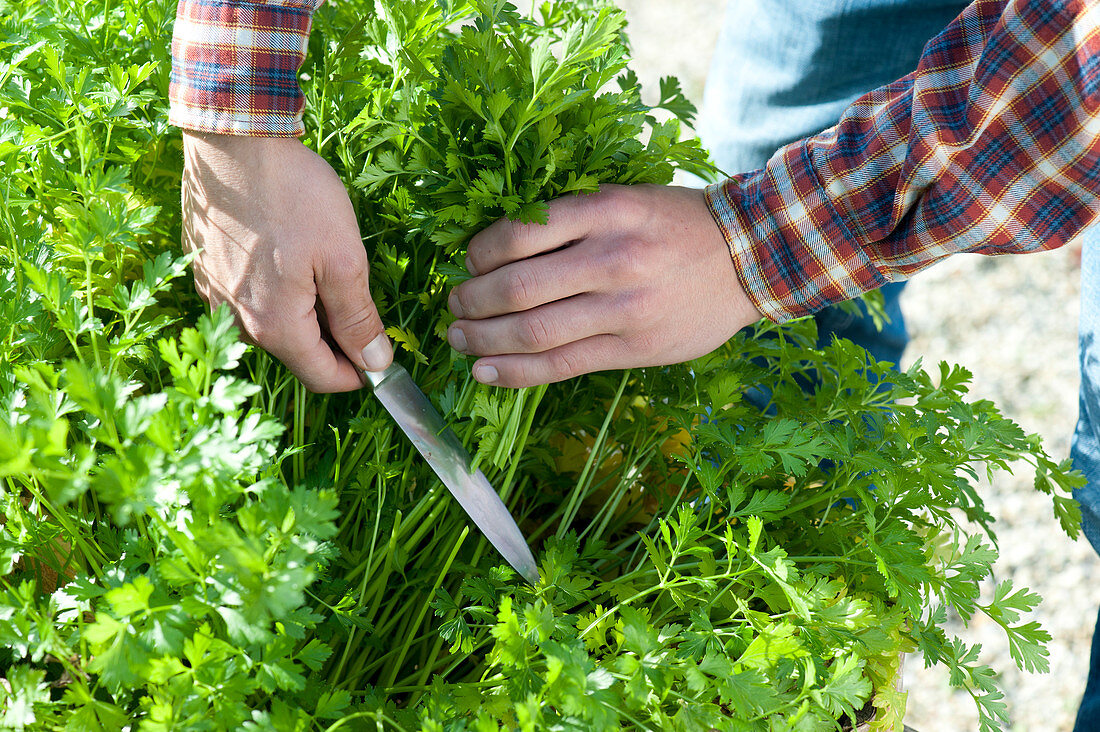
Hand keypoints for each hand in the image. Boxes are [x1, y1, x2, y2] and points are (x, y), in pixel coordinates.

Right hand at [181, 132, 391, 391]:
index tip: (381, 357)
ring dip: (304, 314)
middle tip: (360, 302)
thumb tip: (376, 364)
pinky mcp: (204, 268)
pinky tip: (291, 256)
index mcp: (274, 326)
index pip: (320, 377)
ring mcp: (214, 294)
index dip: (357, 374)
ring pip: (272, 325)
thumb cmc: (294, 195)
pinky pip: (248, 298)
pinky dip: (276, 292)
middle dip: (333, 340)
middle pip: (296, 352)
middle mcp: (235, 321)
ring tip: (326, 271)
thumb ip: (357, 318)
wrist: (232, 138)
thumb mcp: (343, 259)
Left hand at [447, 184, 761, 387]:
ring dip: (483, 338)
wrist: (753, 257)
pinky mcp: (633, 348)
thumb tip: (502, 247)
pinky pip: (561, 365)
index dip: (480, 253)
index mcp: (606, 210)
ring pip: (533, 332)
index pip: (521, 233)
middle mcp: (612, 258)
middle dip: (472, 300)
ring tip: (459, 338)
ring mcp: (624, 309)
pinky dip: (515, 372)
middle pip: (517, 288)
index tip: (468, 262)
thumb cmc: (679, 225)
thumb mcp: (628, 199)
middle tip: (453, 305)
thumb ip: (574, 220)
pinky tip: (485, 371)